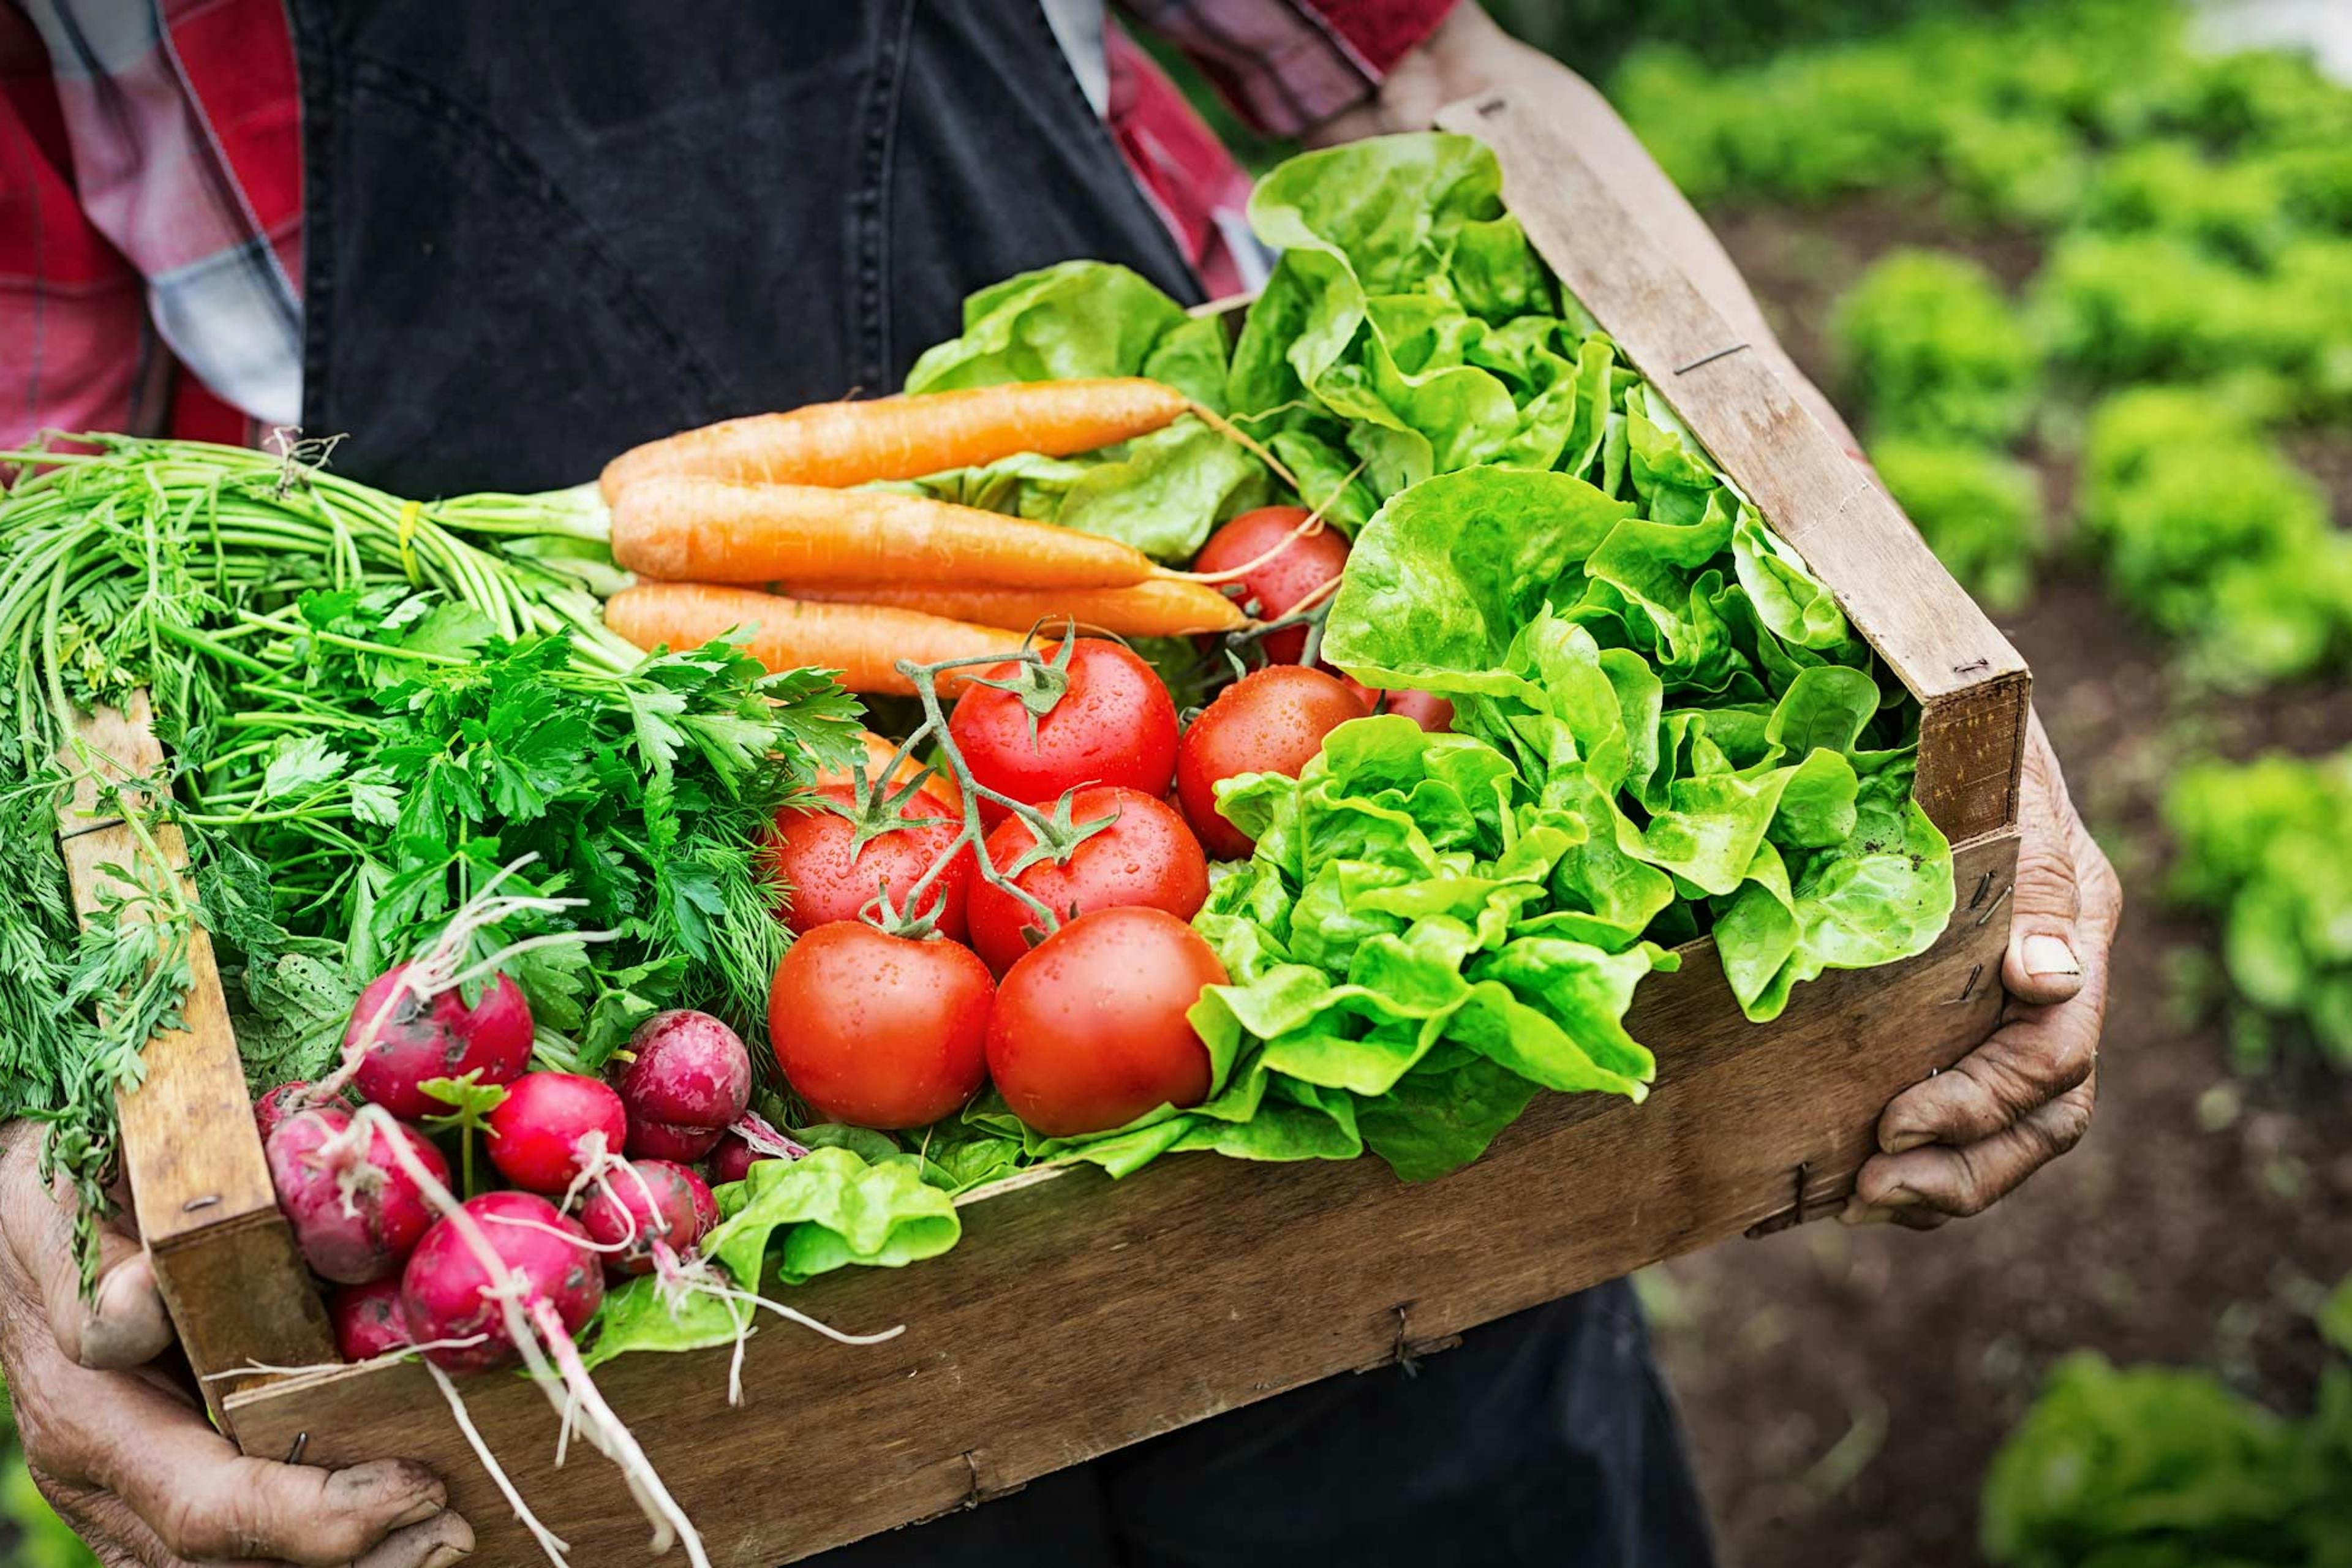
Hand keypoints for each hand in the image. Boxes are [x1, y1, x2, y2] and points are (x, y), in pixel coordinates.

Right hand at [0, 1122, 472, 1566]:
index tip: (415, 1484)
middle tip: (454, 1524)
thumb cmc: (59, 1199)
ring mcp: (129, 1502)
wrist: (27, 1221)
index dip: (315, 1514)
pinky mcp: (159, 1495)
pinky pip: (241, 1555)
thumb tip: (138, 1308)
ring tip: (446, 1535)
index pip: (209, 1509)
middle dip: (353, 1558)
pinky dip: (322, 1551)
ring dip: (348, 1564)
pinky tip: (401, 1528)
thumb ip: (95, 1269)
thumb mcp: (59, 1204)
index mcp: (92, 1421)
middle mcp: (108, 1484)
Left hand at [1844, 712, 2119, 1227]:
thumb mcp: (2001, 784)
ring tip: (1856, 1202)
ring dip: (1935, 1183)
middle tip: (1868, 1191)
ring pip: (2009, 1133)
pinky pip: (1953, 1113)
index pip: (2057, 1052)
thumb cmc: (1964, 733)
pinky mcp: (1953, 1011)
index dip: (1980, 1104)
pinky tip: (1830, 1184)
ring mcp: (2006, 1001)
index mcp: (2072, 922)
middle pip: (2042, 1118)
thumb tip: (2047, 979)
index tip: (1893, 1123)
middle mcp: (2051, 976)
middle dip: (1960, 1170)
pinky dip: (1904, 1159)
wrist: (1927, 698)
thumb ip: (2027, 879)